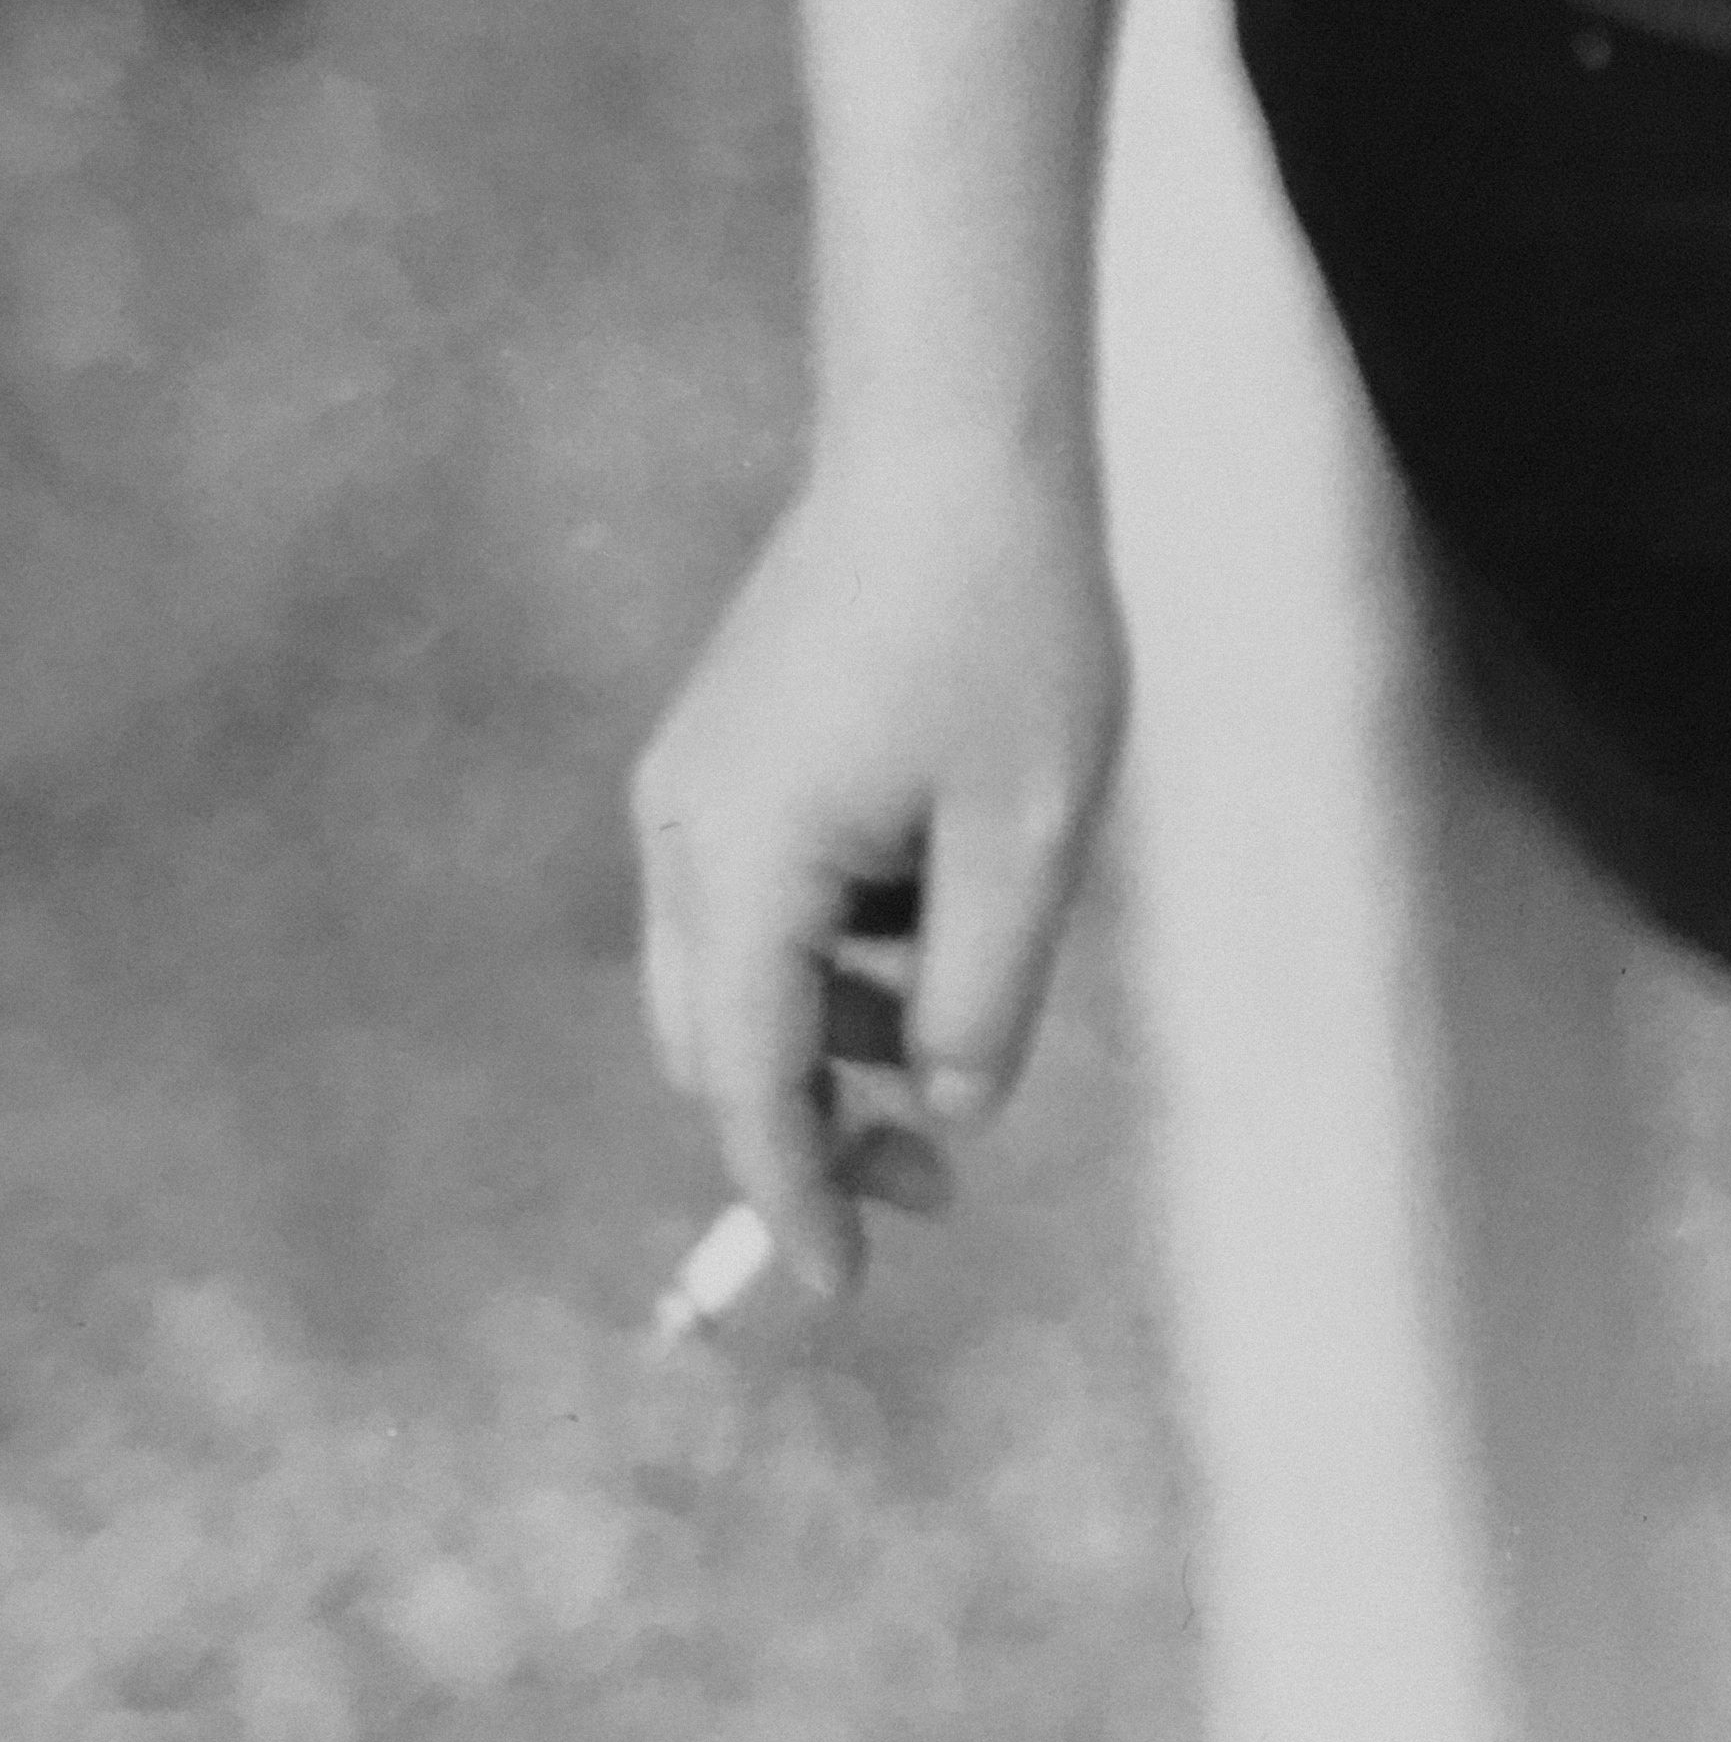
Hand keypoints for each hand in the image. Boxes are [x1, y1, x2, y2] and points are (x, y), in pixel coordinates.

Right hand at [628, 441, 1124, 1300]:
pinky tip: (941, 902)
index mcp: (748, 862)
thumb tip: (948, 1110)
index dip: (791, 1194)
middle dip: (811, 1123)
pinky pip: (765, 896)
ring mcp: (699, 784)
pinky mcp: (733, 751)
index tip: (835, 1290)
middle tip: (942, 1175)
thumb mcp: (1031, 836)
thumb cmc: (1009, 630)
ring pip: (741, 972)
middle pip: (716, 1043)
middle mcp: (688, 830)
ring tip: (968, 1011)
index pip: (745, 1082)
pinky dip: (838, 944)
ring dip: (835, 1028)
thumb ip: (981, 991)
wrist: (957, 452)